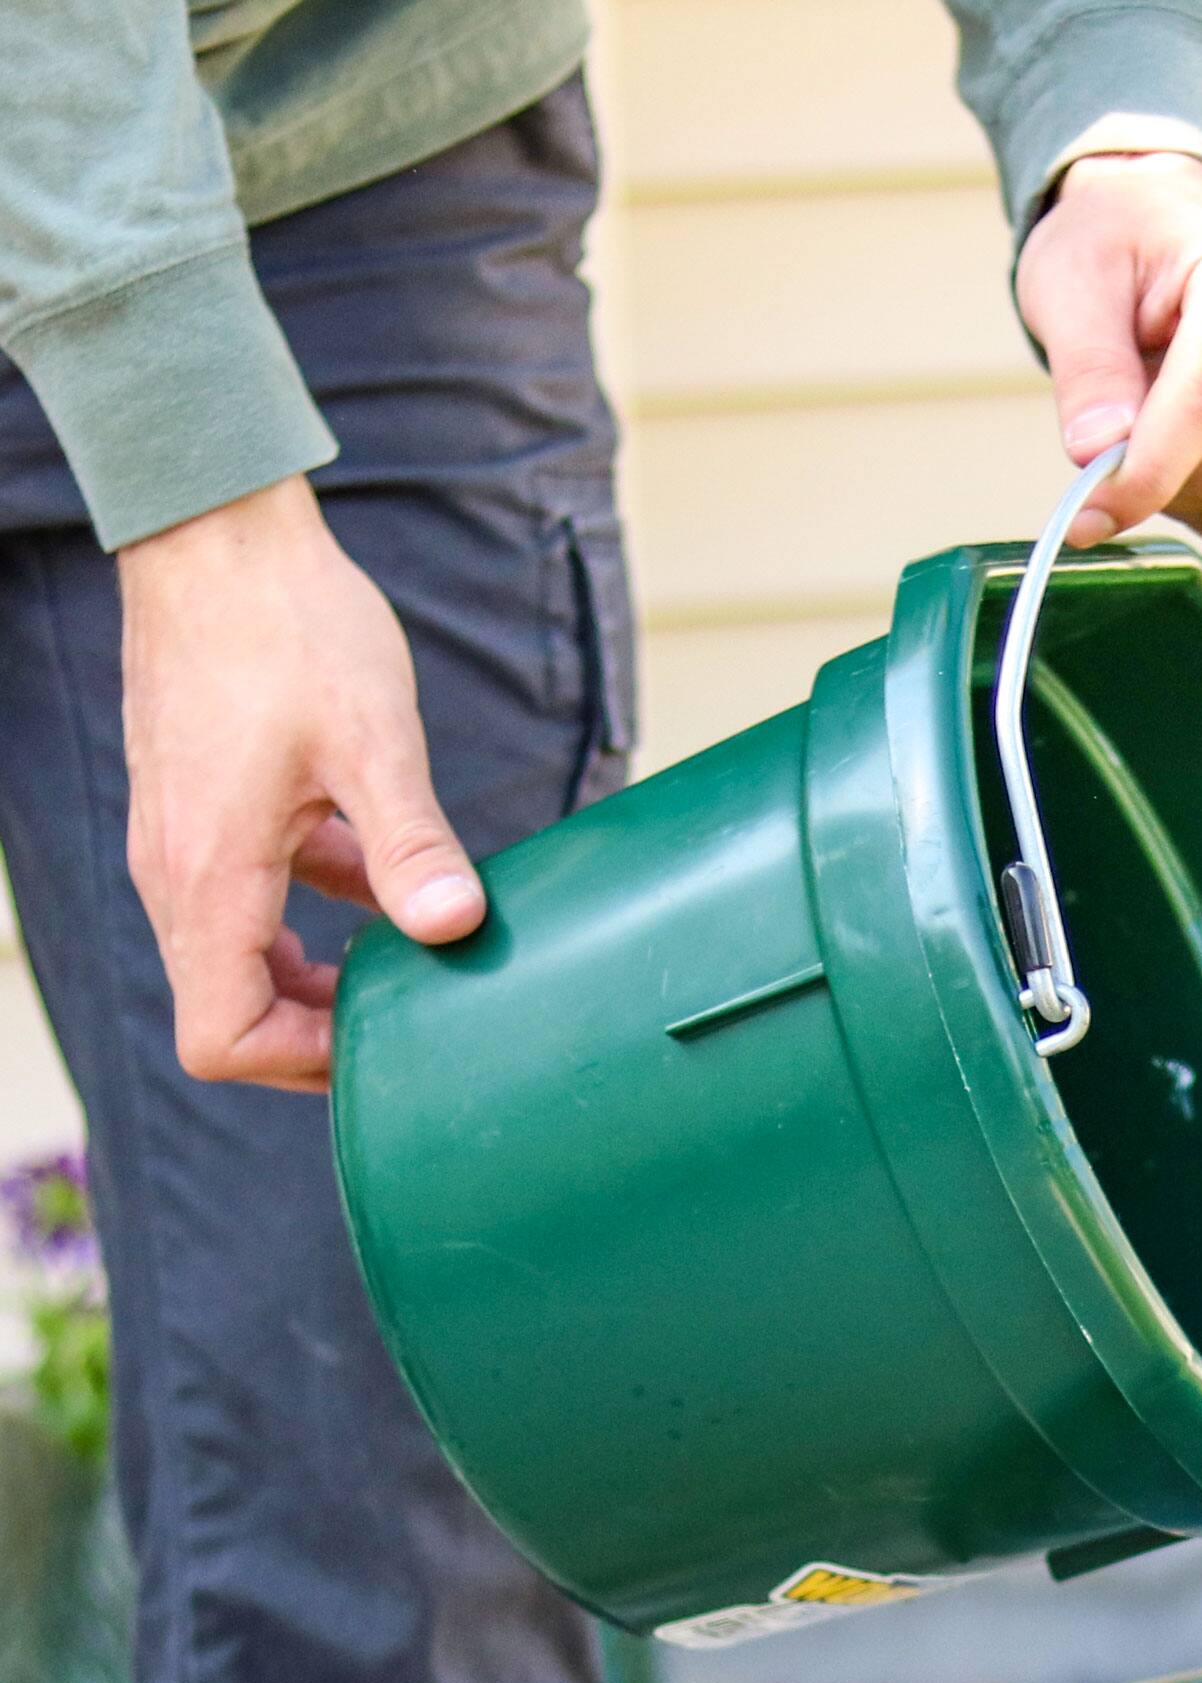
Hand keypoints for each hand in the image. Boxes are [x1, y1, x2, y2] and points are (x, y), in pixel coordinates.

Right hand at [118, 475, 480, 1091]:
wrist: (218, 530)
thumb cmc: (291, 625)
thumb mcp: (373, 742)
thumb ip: (411, 845)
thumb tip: (454, 927)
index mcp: (209, 875)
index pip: (219, 1037)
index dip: (300, 1062)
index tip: (382, 1036)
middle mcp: (177, 870)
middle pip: (229, 1012)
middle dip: (317, 1033)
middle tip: (409, 1014)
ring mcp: (184, 839)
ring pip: (239, 958)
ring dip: (317, 975)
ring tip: (405, 956)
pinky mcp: (204, 808)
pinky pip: (249, 898)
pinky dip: (310, 911)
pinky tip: (384, 881)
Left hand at [1015, 151, 1201, 556]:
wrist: (1174, 230)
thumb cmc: (1120, 251)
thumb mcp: (1072, 284)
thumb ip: (1086, 370)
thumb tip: (1097, 456)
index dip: (1146, 474)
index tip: (1087, 515)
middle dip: (1163, 486)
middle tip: (1116, 445)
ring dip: (1190, 503)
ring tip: (1163, 432)